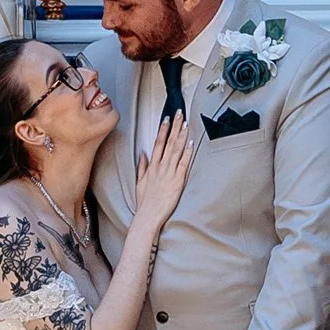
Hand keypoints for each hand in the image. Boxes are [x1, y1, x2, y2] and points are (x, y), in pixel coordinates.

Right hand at [130, 107, 194, 228]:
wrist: (148, 216)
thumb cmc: (144, 202)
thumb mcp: (139, 182)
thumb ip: (142, 166)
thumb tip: (143, 153)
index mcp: (152, 166)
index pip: (158, 143)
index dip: (163, 129)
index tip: (167, 118)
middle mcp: (160, 167)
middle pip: (168, 142)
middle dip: (174, 126)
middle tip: (179, 113)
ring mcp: (169, 174)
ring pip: (176, 150)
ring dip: (181, 135)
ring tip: (186, 123)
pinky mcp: (177, 182)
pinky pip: (183, 164)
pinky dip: (187, 153)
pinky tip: (190, 143)